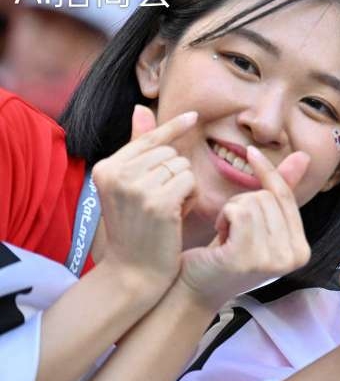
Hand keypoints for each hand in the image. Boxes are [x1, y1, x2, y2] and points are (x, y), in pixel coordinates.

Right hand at [90, 106, 197, 289]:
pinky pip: (190, 182)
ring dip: (184, 187)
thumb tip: (140, 108)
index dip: (173, 127)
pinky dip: (191, 197)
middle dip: (175, 175)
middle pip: (170, 153)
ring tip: (168, 210)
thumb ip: (137, 148)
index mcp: (105, 167)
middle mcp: (116, 174)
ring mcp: (136, 188)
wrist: (134, 272)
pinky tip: (177, 215)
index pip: (148, 139)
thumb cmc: (138, 227)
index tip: (194, 115)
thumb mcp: (131, 186)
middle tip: (162, 202)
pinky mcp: (158, 202)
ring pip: (182, 167)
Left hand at [177, 146, 311, 310]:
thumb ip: (282, 192)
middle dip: (243, 204)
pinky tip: (221, 235)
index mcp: (301, 251)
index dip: (268, 173)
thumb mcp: (260, 224)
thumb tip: (304, 156)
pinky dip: (224, 216)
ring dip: (232, 211)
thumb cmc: (225, 255)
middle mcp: (293, 257)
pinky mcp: (247, 257)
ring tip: (227, 234)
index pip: (286, 197)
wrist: (196, 290)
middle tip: (233, 230)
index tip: (251, 152)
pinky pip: (239, 211)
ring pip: (253, 201)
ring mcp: (272, 260)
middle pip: (268, 197)